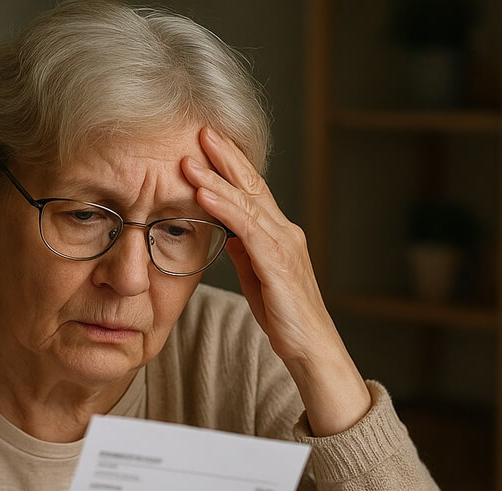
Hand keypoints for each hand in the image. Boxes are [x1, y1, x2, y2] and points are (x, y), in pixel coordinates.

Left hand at [183, 127, 370, 434]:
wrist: (311, 347)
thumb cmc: (284, 315)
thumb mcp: (257, 276)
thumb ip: (244, 250)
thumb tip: (225, 229)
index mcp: (277, 234)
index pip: (251, 192)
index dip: (231, 165)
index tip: (207, 144)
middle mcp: (284, 232)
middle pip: (252, 186)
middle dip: (226, 157)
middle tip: (201, 130)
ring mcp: (284, 245)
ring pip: (247, 203)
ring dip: (217, 179)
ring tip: (191, 159)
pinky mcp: (278, 264)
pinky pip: (247, 229)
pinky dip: (225, 208)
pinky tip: (205, 194)